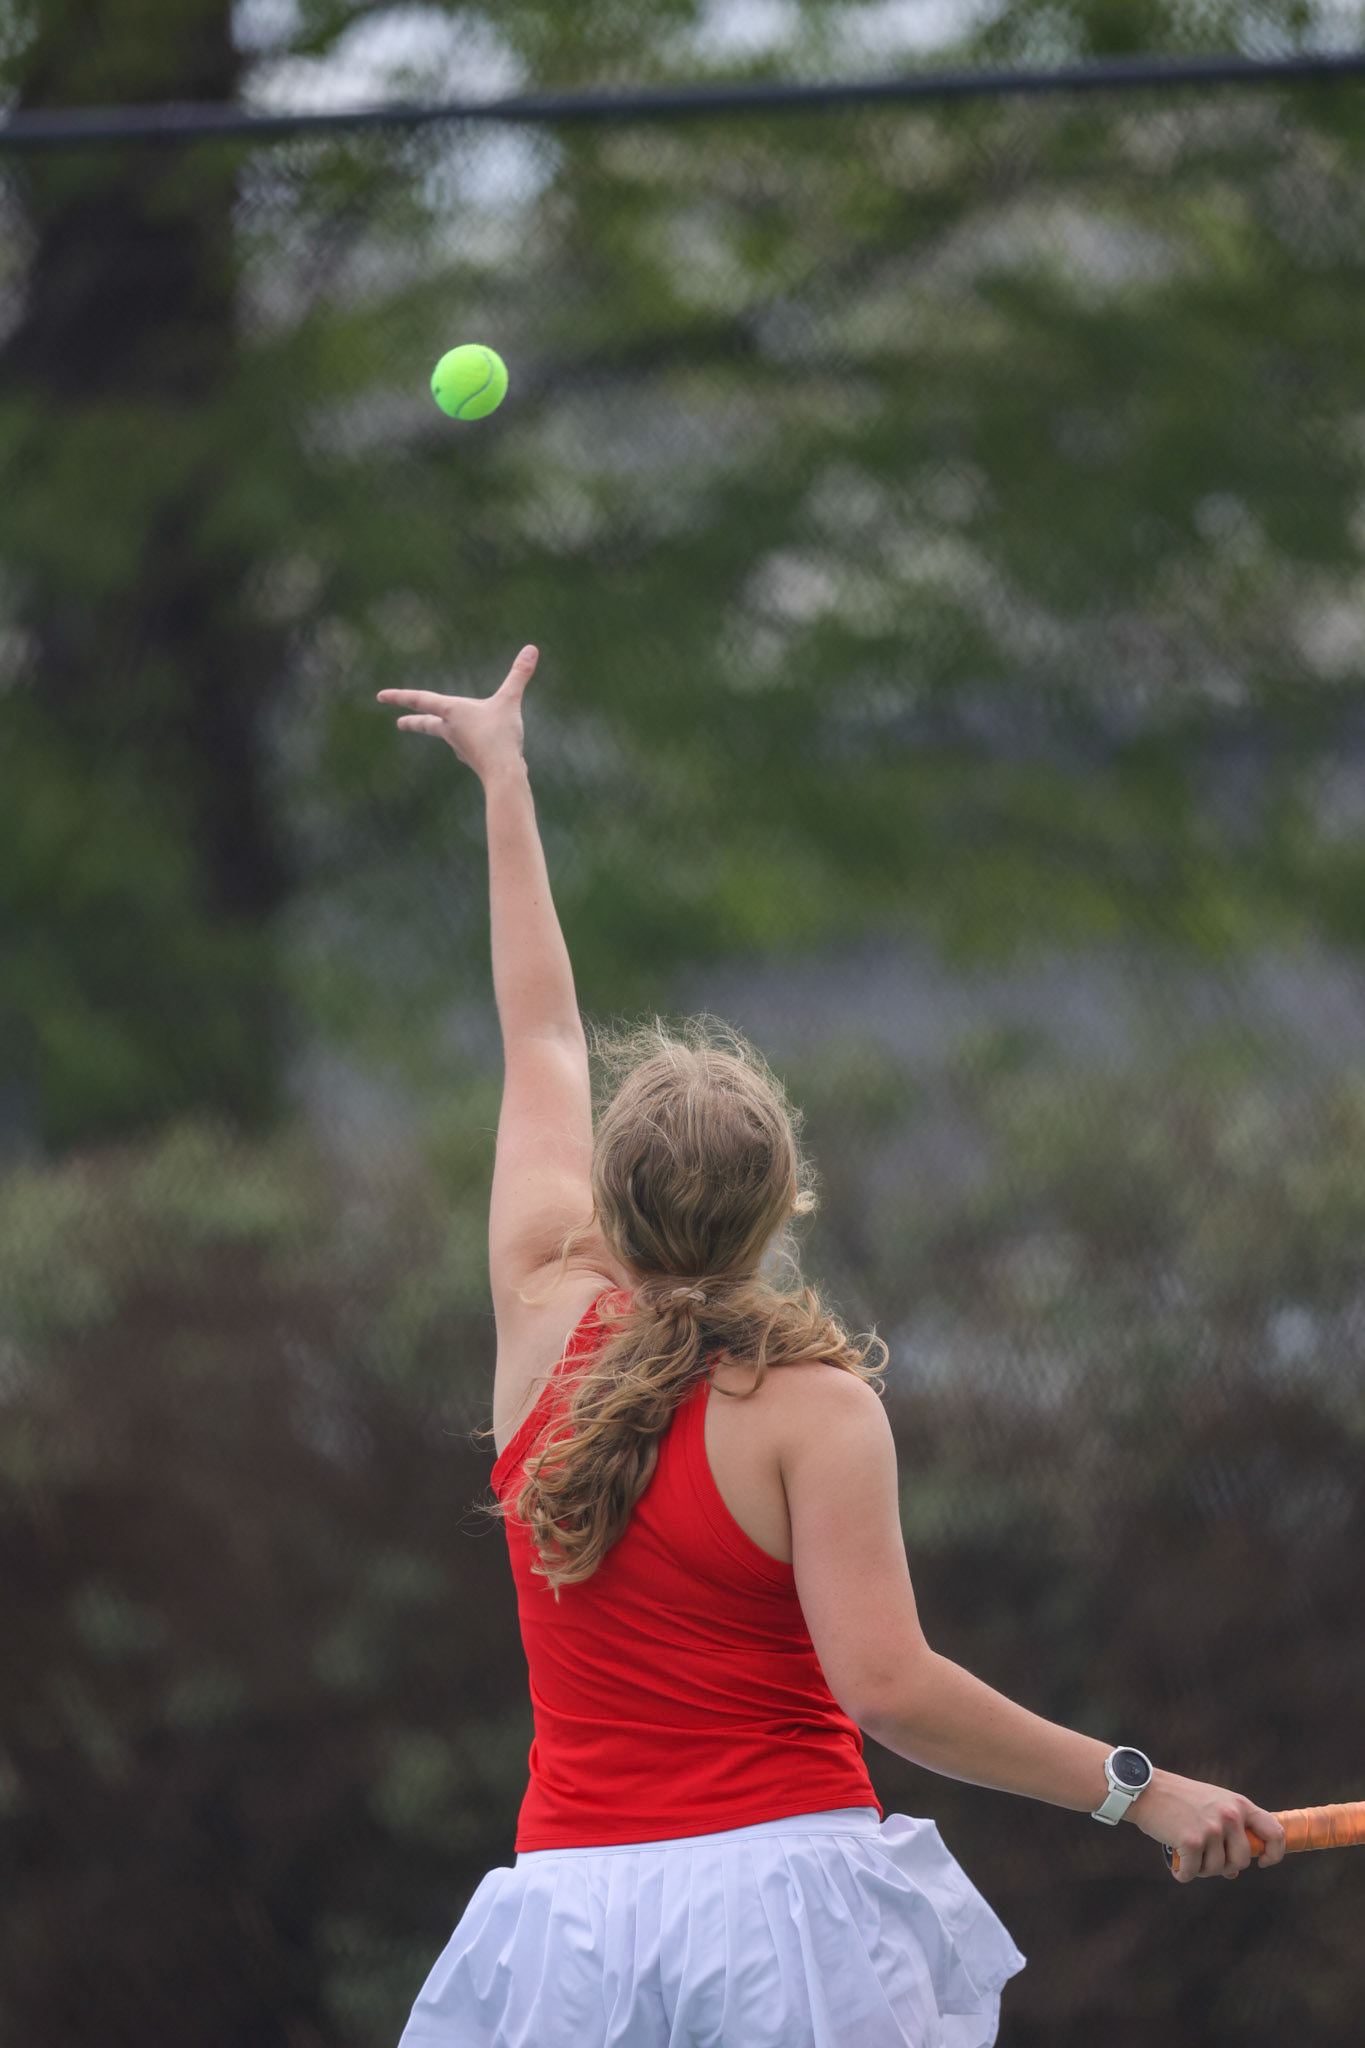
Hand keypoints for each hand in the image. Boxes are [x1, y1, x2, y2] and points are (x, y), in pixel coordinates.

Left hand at [377, 645, 537, 780]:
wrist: (503, 774)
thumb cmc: (500, 736)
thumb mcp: (510, 701)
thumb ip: (520, 674)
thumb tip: (532, 648)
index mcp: (452, 712)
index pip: (420, 700)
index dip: (399, 696)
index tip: (380, 696)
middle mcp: (451, 730)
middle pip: (426, 724)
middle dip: (412, 722)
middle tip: (399, 723)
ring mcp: (460, 747)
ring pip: (447, 736)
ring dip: (440, 731)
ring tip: (441, 729)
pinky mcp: (473, 759)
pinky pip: (466, 748)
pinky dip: (465, 743)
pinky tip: (473, 747)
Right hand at [1127, 1768, 1286, 1882]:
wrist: (1145, 1789)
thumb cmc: (1178, 1799)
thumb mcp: (1210, 1806)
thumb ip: (1228, 1833)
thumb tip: (1233, 1873)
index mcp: (1239, 1804)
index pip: (1274, 1832)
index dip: (1274, 1853)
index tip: (1262, 1862)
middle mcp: (1229, 1816)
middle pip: (1242, 1860)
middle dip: (1225, 1865)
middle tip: (1206, 1858)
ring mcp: (1212, 1828)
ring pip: (1218, 1869)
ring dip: (1202, 1869)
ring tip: (1188, 1856)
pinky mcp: (1192, 1841)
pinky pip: (1194, 1873)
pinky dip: (1184, 1874)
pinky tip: (1178, 1867)